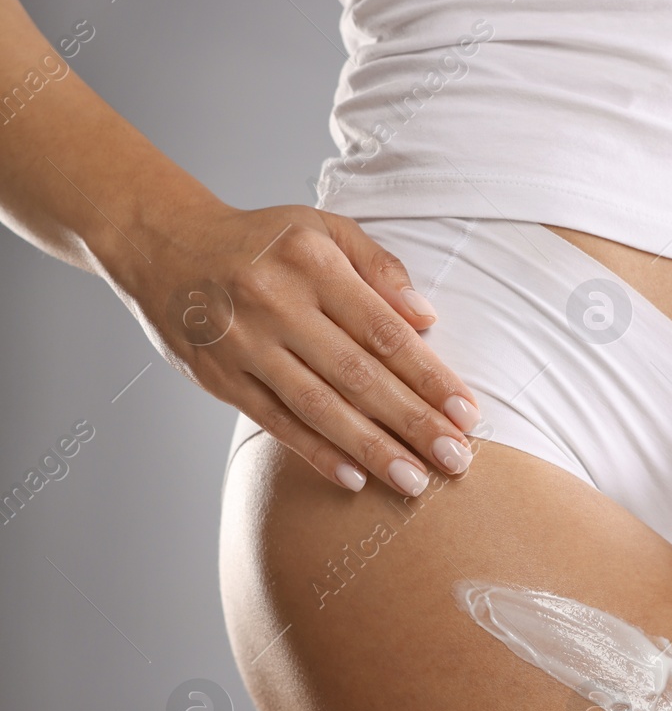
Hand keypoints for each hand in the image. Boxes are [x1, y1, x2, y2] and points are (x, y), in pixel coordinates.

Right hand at [112, 198, 479, 494]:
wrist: (164, 245)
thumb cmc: (264, 242)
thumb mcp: (323, 229)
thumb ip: (380, 268)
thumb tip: (426, 319)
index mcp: (313, 263)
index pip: (385, 331)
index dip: (430, 377)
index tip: (468, 414)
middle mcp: (278, 304)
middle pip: (359, 374)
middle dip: (413, 422)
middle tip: (457, 460)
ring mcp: (245, 344)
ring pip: (319, 406)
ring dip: (371, 449)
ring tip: (416, 481)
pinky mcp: (220, 377)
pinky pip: (275, 421)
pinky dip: (317, 452)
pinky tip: (355, 478)